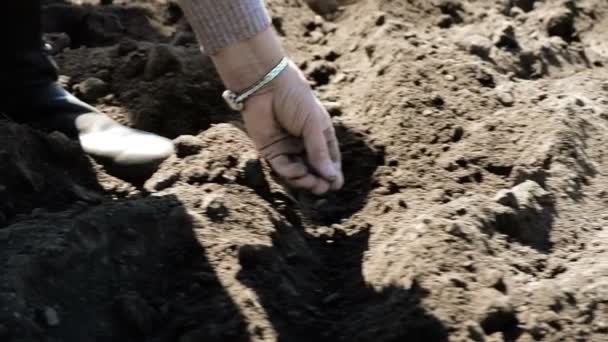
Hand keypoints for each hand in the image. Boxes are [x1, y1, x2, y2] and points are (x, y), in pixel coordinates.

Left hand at [210, 28, 342, 194]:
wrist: (266, 86)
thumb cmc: (295, 99)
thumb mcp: (313, 125)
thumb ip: (319, 151)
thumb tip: (331, 177)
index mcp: (318, 135)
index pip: (329, 159)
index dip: (332, 173)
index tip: (336, 185)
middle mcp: (303, 144)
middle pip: (313, 169)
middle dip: (319, 181)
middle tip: (324, 188)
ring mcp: (287, 148)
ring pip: (298, 172)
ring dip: (306, 180)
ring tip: (313, 183)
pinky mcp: (271, 151)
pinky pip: (282, 168)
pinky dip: (291, 173)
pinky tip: (298, 172)